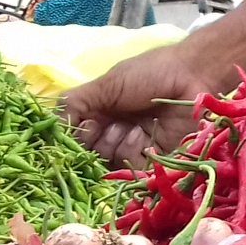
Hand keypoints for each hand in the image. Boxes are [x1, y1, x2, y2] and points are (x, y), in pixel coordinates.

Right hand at [60, 37, 235, 165]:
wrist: (196, 76)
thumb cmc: (150, 73)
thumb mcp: (108, 83)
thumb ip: (76, 104)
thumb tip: (50, 128)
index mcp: (98, 112)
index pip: (72, 136)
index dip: (72, 138)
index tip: (78, 131)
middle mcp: (111, 132)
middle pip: (88, 154)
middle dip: (95, 144)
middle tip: (111, 126)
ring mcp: (132, 147)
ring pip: (109, 163)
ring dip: (118, 146)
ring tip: (134, 128)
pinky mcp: (153, 161)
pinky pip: (133, 171)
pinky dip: (134, 158)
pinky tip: (143, 139)